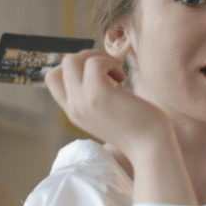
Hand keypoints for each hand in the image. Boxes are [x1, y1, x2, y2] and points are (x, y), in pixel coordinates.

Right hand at [45, 50, 168, 157]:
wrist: (151, 148)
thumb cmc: (139, 129)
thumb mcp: (108, 113)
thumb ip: (96, 98)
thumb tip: (96, 67)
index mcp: (75, 112)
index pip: (54, 79)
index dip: (75, 68)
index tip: (98, 72)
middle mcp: (74, 108)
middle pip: (61, 66)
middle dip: (86, 57)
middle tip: (108, 67)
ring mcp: (83, 102)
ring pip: (71, 60)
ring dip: (98, 57)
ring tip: (117, 72)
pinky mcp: (98, 95)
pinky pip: (94, 63)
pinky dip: (110, 62)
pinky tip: (123, 77)